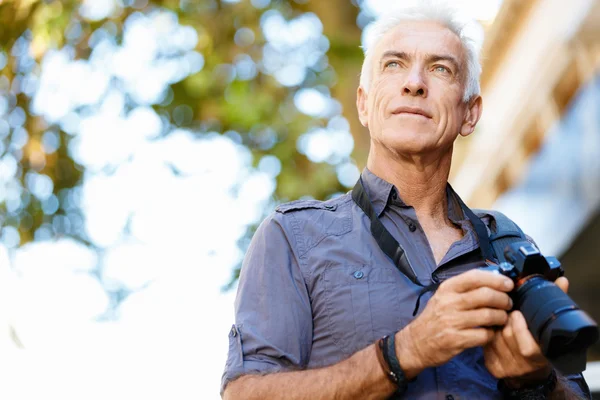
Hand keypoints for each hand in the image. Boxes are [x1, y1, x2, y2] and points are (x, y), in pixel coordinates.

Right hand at [396, 269, 513, 378]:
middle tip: (508, 303)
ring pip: (488, 315)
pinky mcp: (456, 339)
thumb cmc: (435, 317)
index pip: (475, 277)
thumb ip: (465, 288)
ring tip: (502, 318)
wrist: (417, 342)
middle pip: (486, 295)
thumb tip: (494, 279)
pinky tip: (490, 333)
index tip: (508, 284)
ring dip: (501, 317)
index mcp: (447, 288)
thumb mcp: (443, 297)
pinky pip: (484, 335)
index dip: (496, 279)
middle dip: (503, 299)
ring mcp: (452, 321)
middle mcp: (449, 302)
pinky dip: (492, 334)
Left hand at [483, 277, 569, 385]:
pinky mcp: (494, 367)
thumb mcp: (546, 325)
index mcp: (541, 356)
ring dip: (493, 324)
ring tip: (496, 315)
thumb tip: (561, 281)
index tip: (517, 313)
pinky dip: (486, 332)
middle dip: (505, 320)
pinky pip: (485, 346)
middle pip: (508, 338)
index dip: (520, 330)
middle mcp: (524, 365)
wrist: (528, 368)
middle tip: (504, 309)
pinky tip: (489, 326)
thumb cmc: (538, 341)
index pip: (529, 348)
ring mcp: (508, 368)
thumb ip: (552, 302)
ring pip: (494, 339)